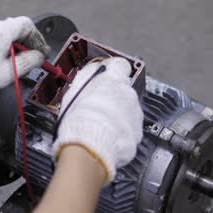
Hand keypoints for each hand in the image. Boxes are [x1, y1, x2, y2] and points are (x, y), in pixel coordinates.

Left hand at [0, 17, 49, 98]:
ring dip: (2, 47)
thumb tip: (38, 56)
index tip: (40, 52)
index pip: (26, 25)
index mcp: (2, 30)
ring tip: (3, 65)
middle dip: (20, 45)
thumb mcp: (7, 73)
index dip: (36, 38)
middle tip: (24, 61)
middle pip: (10, 30)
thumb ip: (26, 63)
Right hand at [52, 58, 143, 183]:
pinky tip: (107, 137)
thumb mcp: (75, 91)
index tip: (106, 77)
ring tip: (100, 126)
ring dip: (117, 116)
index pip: (120, 65)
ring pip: (128, 110)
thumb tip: (92, 70)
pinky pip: (129, 129)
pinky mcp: (137, 133)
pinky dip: (120, 132)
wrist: (90, 147)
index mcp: (114, 80)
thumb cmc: (79, 119)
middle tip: (97, 108)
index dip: (112, 71)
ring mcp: (136, 114)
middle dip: (112, 97)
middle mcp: (129, 94)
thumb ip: (87, 77)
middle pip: (123, 90)